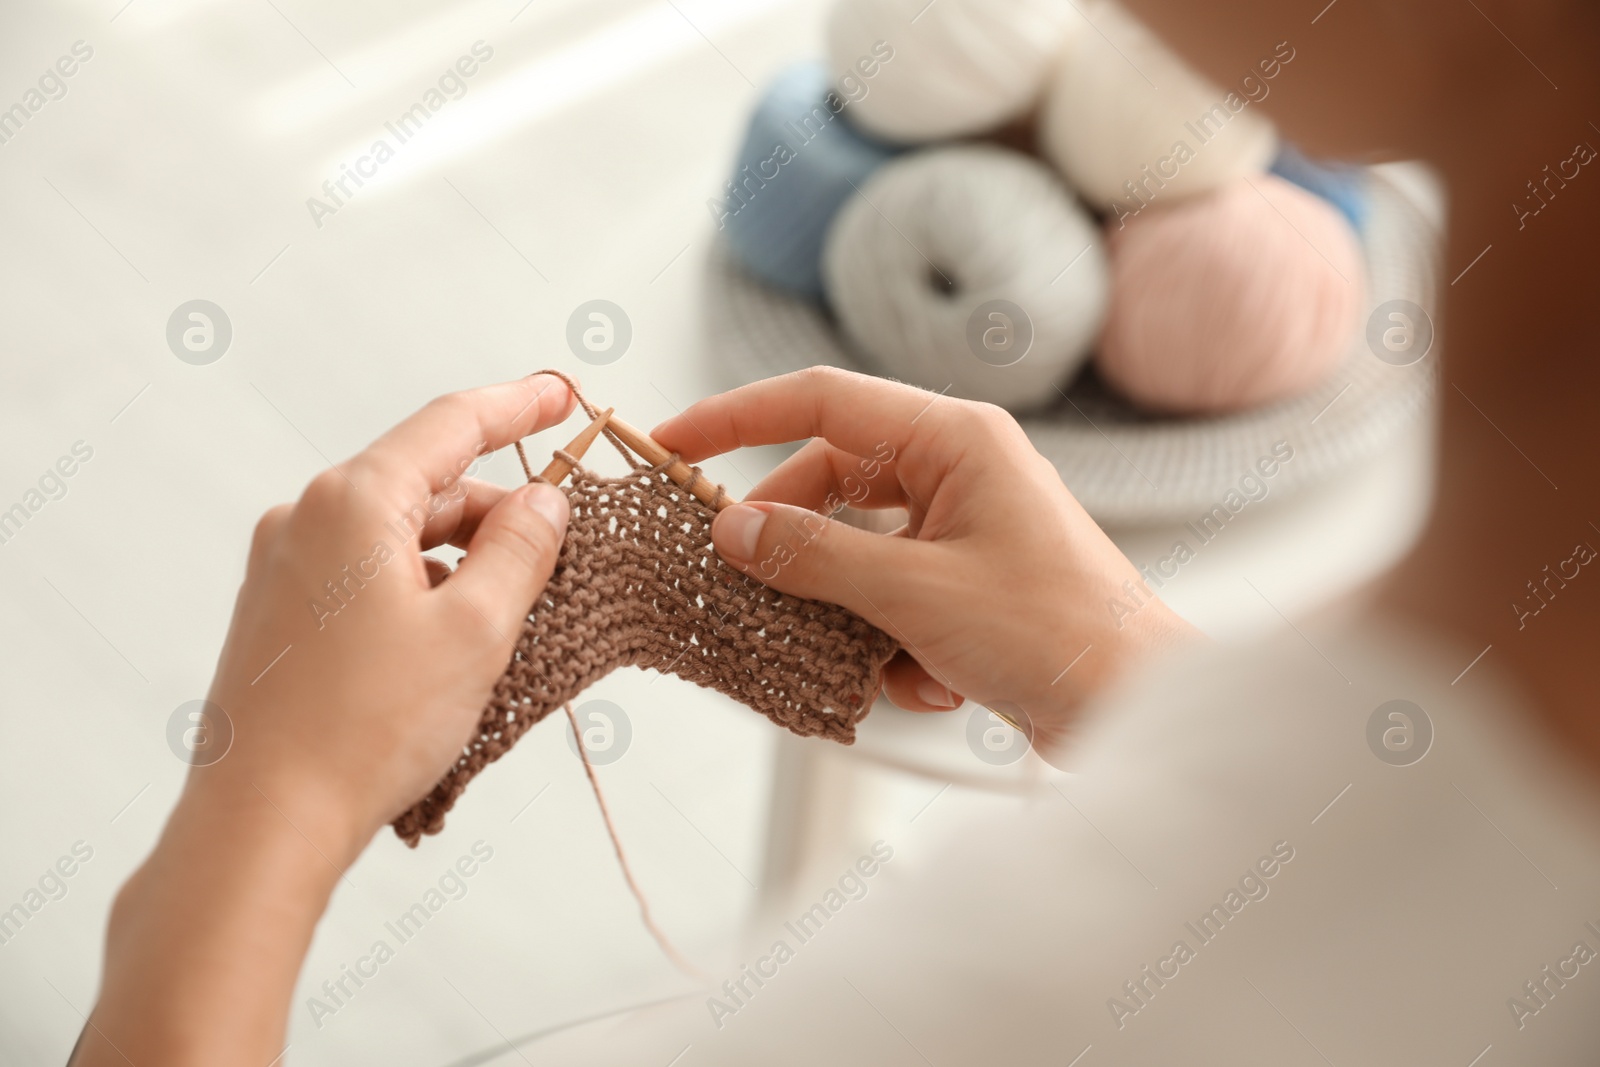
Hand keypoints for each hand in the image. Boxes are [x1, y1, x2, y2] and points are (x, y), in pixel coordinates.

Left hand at [78, 375, 575, 1065]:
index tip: (564, 394)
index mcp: (352, 501)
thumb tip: (544, 498)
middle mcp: (306, 519)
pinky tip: (455, 637)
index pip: (451, 424)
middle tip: (563, 542)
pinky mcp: (278, 614)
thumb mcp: (476, 630)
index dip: (519, 405)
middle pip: (425, 481)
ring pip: (396, 533)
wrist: (262, 823)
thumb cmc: (364, 729)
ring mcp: (283, 567)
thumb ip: (520, 549)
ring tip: (516, 607)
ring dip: (461, 554)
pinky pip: (365, 573)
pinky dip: (420, 585)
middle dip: (498, 505)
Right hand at [653, 367, 1194, 750]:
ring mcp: (964, 525)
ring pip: (858, 547)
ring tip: (862, 655)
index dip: (736, 416)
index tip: (671, 444)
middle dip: (794, 541)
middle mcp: (958, 469)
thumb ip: (815, 556)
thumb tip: (732, 529)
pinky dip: (891, 645)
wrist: (1136, 707)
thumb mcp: (916, 594)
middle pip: (832, 479)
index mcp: (955, 439)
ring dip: (848, 609)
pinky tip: (928, 684)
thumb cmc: (1054, 633)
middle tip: (739, 578)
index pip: (821, 400)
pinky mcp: (967, 581)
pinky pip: (891, 594)